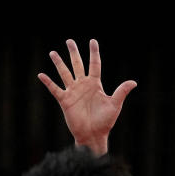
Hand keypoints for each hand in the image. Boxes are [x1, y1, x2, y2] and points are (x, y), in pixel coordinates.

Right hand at [38, 39, 136, 155]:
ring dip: (59, 63)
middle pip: (77, 65)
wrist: (94, 134)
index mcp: (95, 85)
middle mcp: (83, 85)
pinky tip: (41, 75)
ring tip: (53, 53)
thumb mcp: (114, 104)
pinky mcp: (65, 100)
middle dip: (73, 53)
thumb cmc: (106, 121)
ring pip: (64, 73)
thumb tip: (134, 82)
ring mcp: (73, 92)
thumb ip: (121, 92)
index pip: (95, 65)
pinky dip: (48, 82)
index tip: (93, 41)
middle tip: (69, 41)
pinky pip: (55, 89)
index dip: (94, 53)